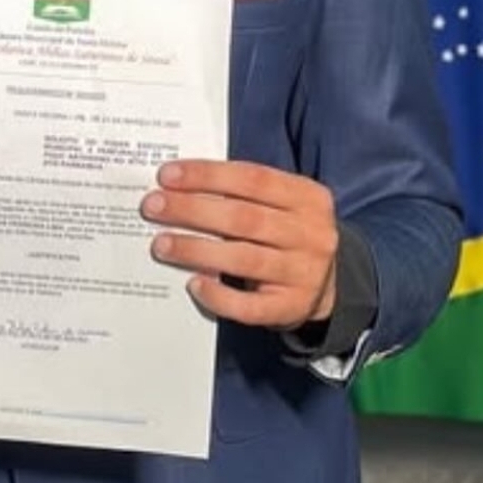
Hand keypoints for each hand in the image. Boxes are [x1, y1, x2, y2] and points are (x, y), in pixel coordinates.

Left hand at [140, 160, 337, 330]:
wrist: (329, 285)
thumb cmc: (286, 233)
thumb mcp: (281, 204)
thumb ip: (242, 193)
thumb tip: (179, 186)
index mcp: (308, 197)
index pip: (253, 178)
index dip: (207, 175)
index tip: (167, 174)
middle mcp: (311, 234)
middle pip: (244, 218)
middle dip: (192, 210)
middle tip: (153, 206)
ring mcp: (305, 274)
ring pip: (244, 259)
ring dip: (196, 249)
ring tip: (161, 244)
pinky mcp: (291, 308)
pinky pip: (250, 306)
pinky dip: (219, 296)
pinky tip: (193, 284)